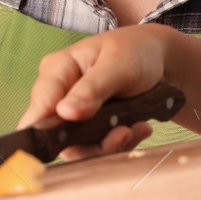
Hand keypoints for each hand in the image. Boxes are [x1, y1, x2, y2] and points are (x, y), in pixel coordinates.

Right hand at [19, 24, 180, 157]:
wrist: (161, 59)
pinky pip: (99, 148)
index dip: (46, 132)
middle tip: (124, 133)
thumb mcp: (117, 64)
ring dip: (110, 144)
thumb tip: (64, 112)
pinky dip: (122, 143)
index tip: (71, 144)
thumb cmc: (135, 51)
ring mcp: (76, 115)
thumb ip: (91, 88)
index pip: (39, 108)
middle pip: (58, 135)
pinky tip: (140, 128)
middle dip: (91, 142)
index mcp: (57, 71)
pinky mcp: (92, 128)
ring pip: (80, 147)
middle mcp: (60, 95)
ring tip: (137, 128)